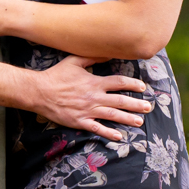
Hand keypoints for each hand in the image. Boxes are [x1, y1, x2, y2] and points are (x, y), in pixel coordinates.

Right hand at [29, 55, 151, 141]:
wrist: (39, 92)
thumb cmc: (56, 75)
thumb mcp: (74, 61)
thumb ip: (93, 56)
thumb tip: (108, 52)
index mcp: (94, 82)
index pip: (119, 82)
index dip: (133, 84)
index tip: (143, 87)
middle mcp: (94, 97)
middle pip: (120, 101)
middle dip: (136, 104)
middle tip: (148, 107)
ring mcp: (87, 110)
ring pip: (112, 115)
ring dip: (128, 119)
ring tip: (140, 121)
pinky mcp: (79, 121)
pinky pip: (97, 128)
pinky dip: (109, 133)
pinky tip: (119, 136)